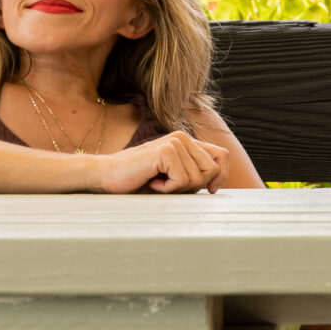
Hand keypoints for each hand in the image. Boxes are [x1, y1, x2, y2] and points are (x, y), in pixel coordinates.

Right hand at [95, 131, 226, 193]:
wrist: (108, 177)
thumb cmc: (139, 181)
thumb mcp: (173, 179)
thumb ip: (195, 176)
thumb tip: (217, 186)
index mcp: (187, 142)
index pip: (222, 156)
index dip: (221, 176)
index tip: (209, 191)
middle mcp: (183, 138)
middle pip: (212, 170)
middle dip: (195, 186)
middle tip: (169, 186)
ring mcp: (175, 142)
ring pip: (197, 178)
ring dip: (177, 189)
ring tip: (157, 182)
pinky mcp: (166, 151)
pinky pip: (182, 181)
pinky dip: (167, 189)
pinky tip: (152, 182)